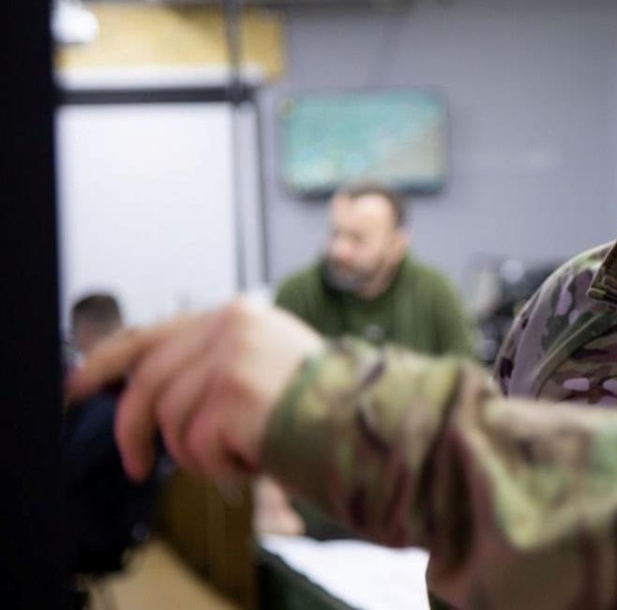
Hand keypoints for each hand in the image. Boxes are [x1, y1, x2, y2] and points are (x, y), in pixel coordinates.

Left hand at [65, 298, 323, 484]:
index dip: (104, 364)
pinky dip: (222, 466)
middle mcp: (230, 327)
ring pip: (170, 422)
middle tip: (136, 466)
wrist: (372, 421)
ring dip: (199, 454)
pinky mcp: (232, 394)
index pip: (150, 334)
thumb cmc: (328, 403)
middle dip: (133, 433)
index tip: (79, 388)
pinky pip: (197, 447)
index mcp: (236, 315)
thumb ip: (214, 364)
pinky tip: (257, 456)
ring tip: (241, 452)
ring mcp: (230, 358)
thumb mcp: (268, 363)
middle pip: (147, 384)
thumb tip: (150, 396)